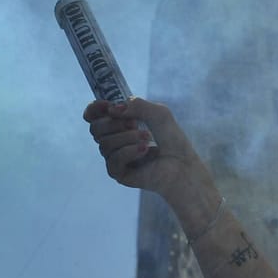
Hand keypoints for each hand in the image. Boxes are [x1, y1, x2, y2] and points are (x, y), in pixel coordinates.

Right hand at [82, 98, 210, 207]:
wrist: (183, 165)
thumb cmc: (173, 140)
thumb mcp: (158, 113)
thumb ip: (137, 104)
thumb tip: (113, 110)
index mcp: (119, 125)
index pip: (94, 116)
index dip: (95, 109)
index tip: (107, 105)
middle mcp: (114, 141)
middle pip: (95, 129)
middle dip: (113, 123)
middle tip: (135, 124)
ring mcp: (115, 158)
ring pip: (104, 144)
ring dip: (127, 137)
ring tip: (147, 138)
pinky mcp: (118, 173)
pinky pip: (113, 160)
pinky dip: (129, 152)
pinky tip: (145, 150)